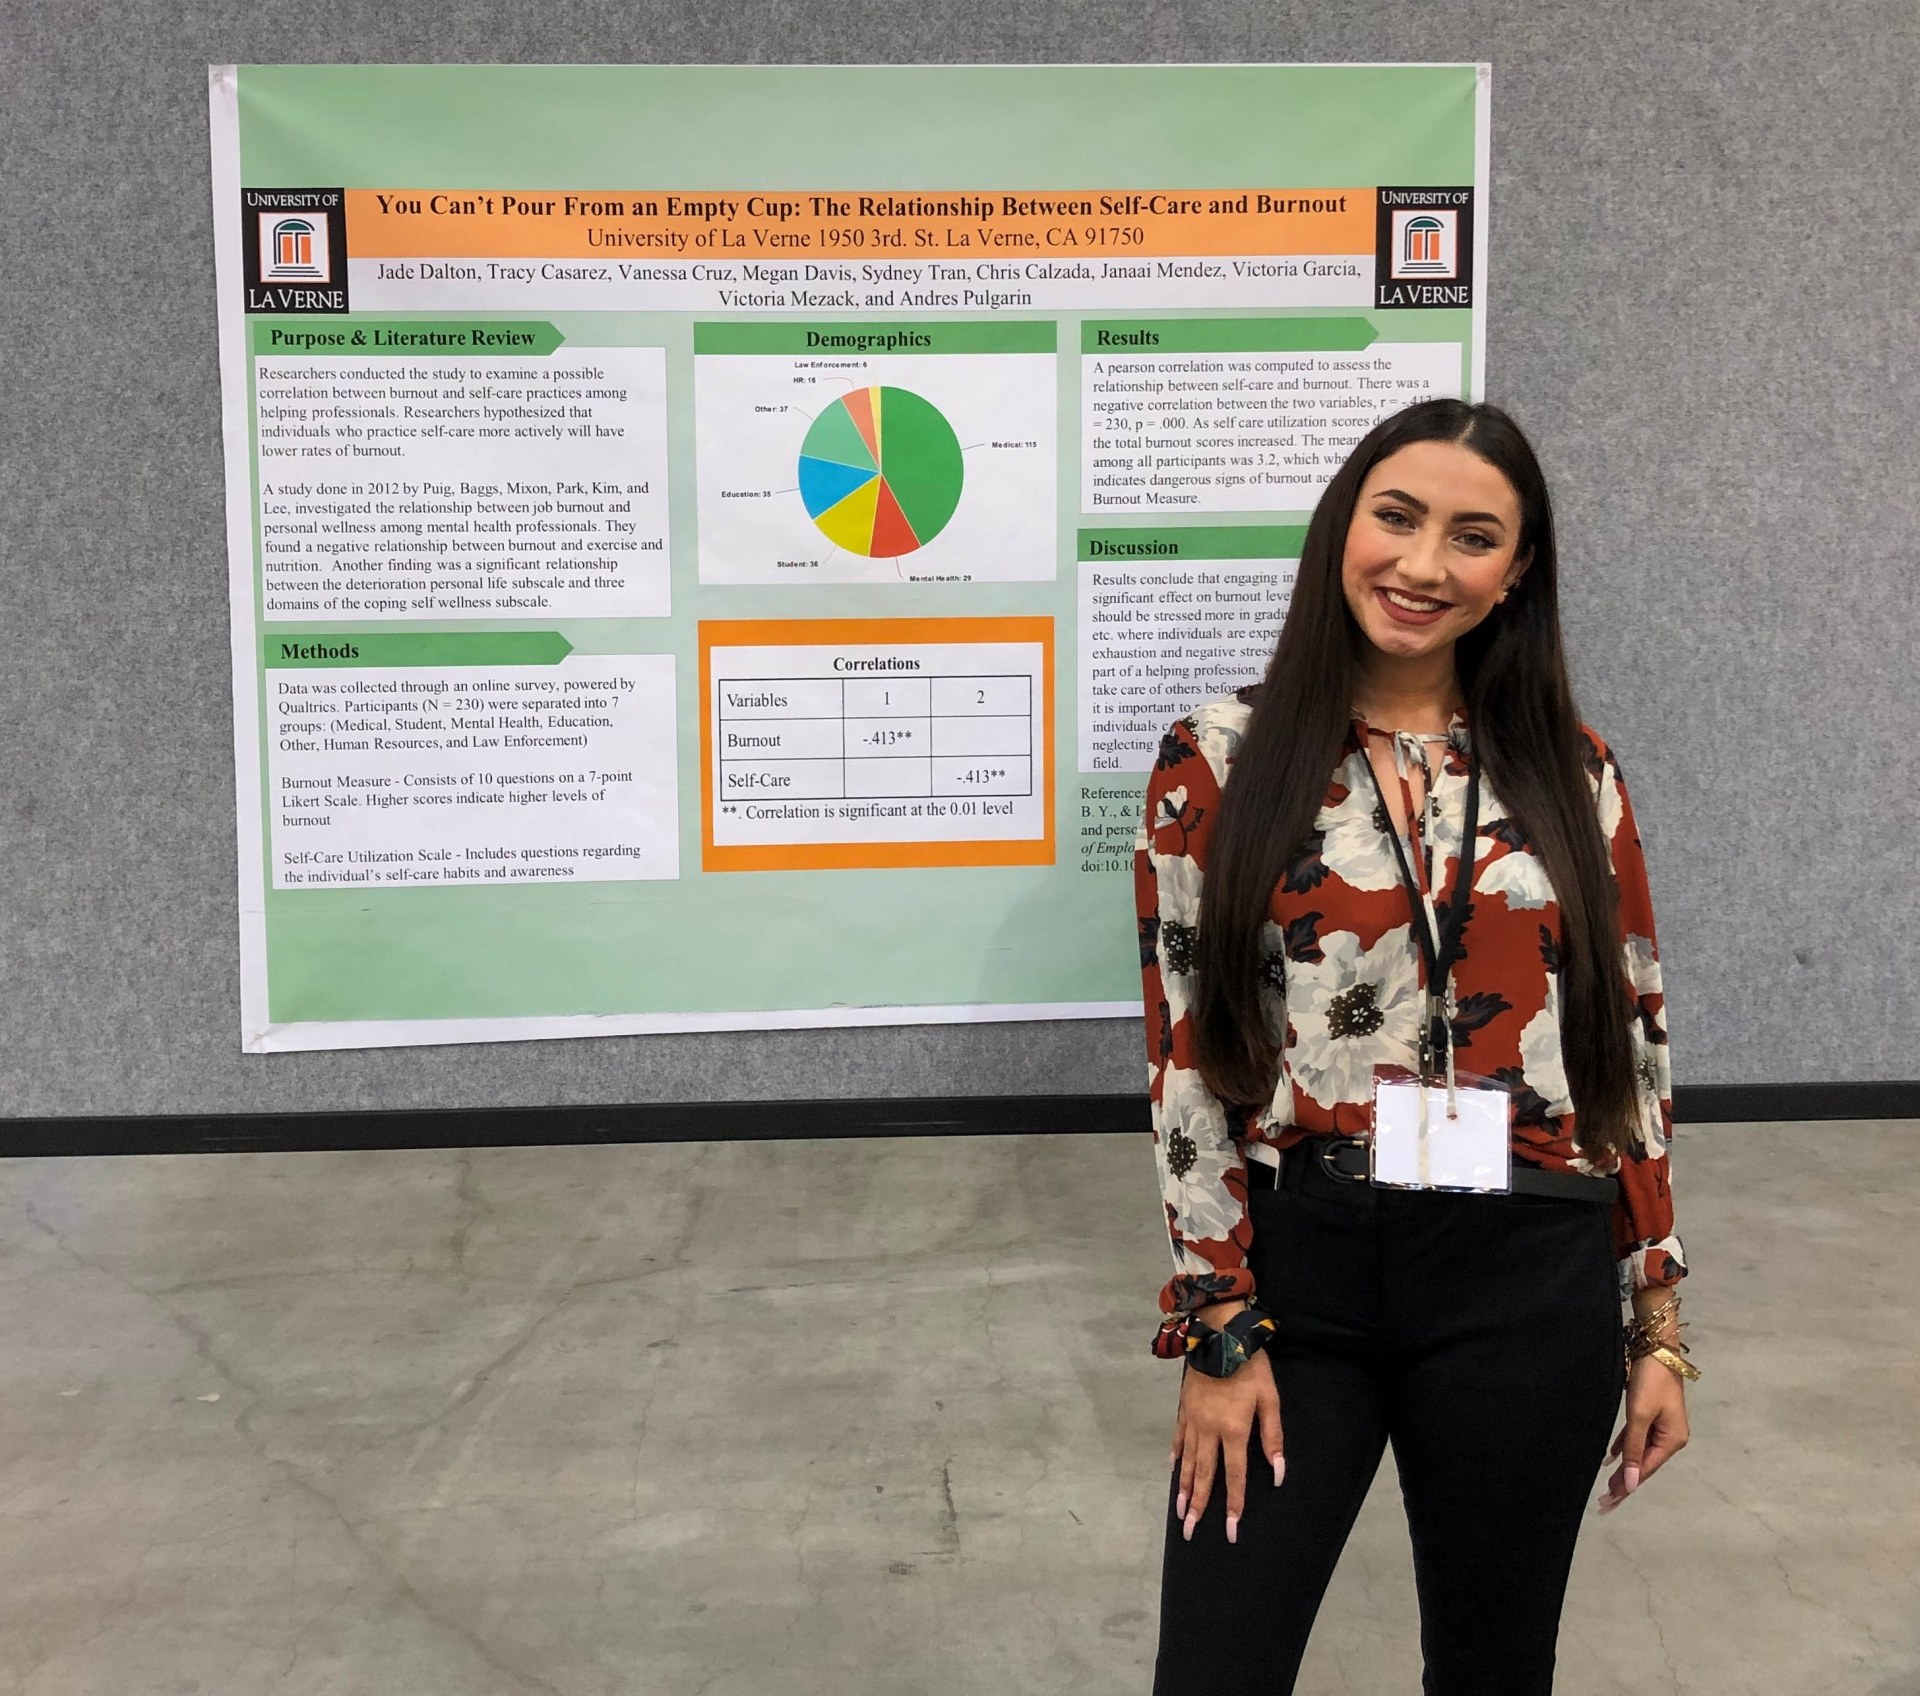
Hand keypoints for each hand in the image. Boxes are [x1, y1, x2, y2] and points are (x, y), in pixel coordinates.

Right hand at [1170, 1345, 1284, 1545]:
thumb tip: (1278, 1473)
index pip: (1234, 1477)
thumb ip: (1273, 1438)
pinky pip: (1178, 1438)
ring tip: (1179, 1511)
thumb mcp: (1269, 1400)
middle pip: (1203, 1476)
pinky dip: (1176, 1456)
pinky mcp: (1184, 1409)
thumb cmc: (1250, 1367)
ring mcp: (1193, 1420)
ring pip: (1187, 1462)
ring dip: (1183, 1489)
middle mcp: (1210, 1431)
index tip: (1230, 1530)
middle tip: (1190, 1531)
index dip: (1233, 1505)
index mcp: (1234, 1431)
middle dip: (1198, 1506)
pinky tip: (1173, 1470)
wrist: (1219, 1336)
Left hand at [1596, 1356, 1688, 1512]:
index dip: (1627, 1486)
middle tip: (1605, 1503)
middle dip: (1624, 1482)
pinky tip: (1612, 1459)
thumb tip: (1630, 1483)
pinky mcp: (1652, 1415)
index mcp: (1672, 1441)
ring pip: (1639, 1453)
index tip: (1610, 1502)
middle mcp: (1670, 1438)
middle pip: (1643, 1464)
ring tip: (1608, 1488)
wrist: (1657, 1349)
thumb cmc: (1650, 1382)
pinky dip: (1624, 1448)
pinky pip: (1636, 1438)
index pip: (1645, 1470)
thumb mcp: (1640, 1417)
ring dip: (1623, 1468)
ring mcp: (1662, 1426)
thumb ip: (1634, 1449)